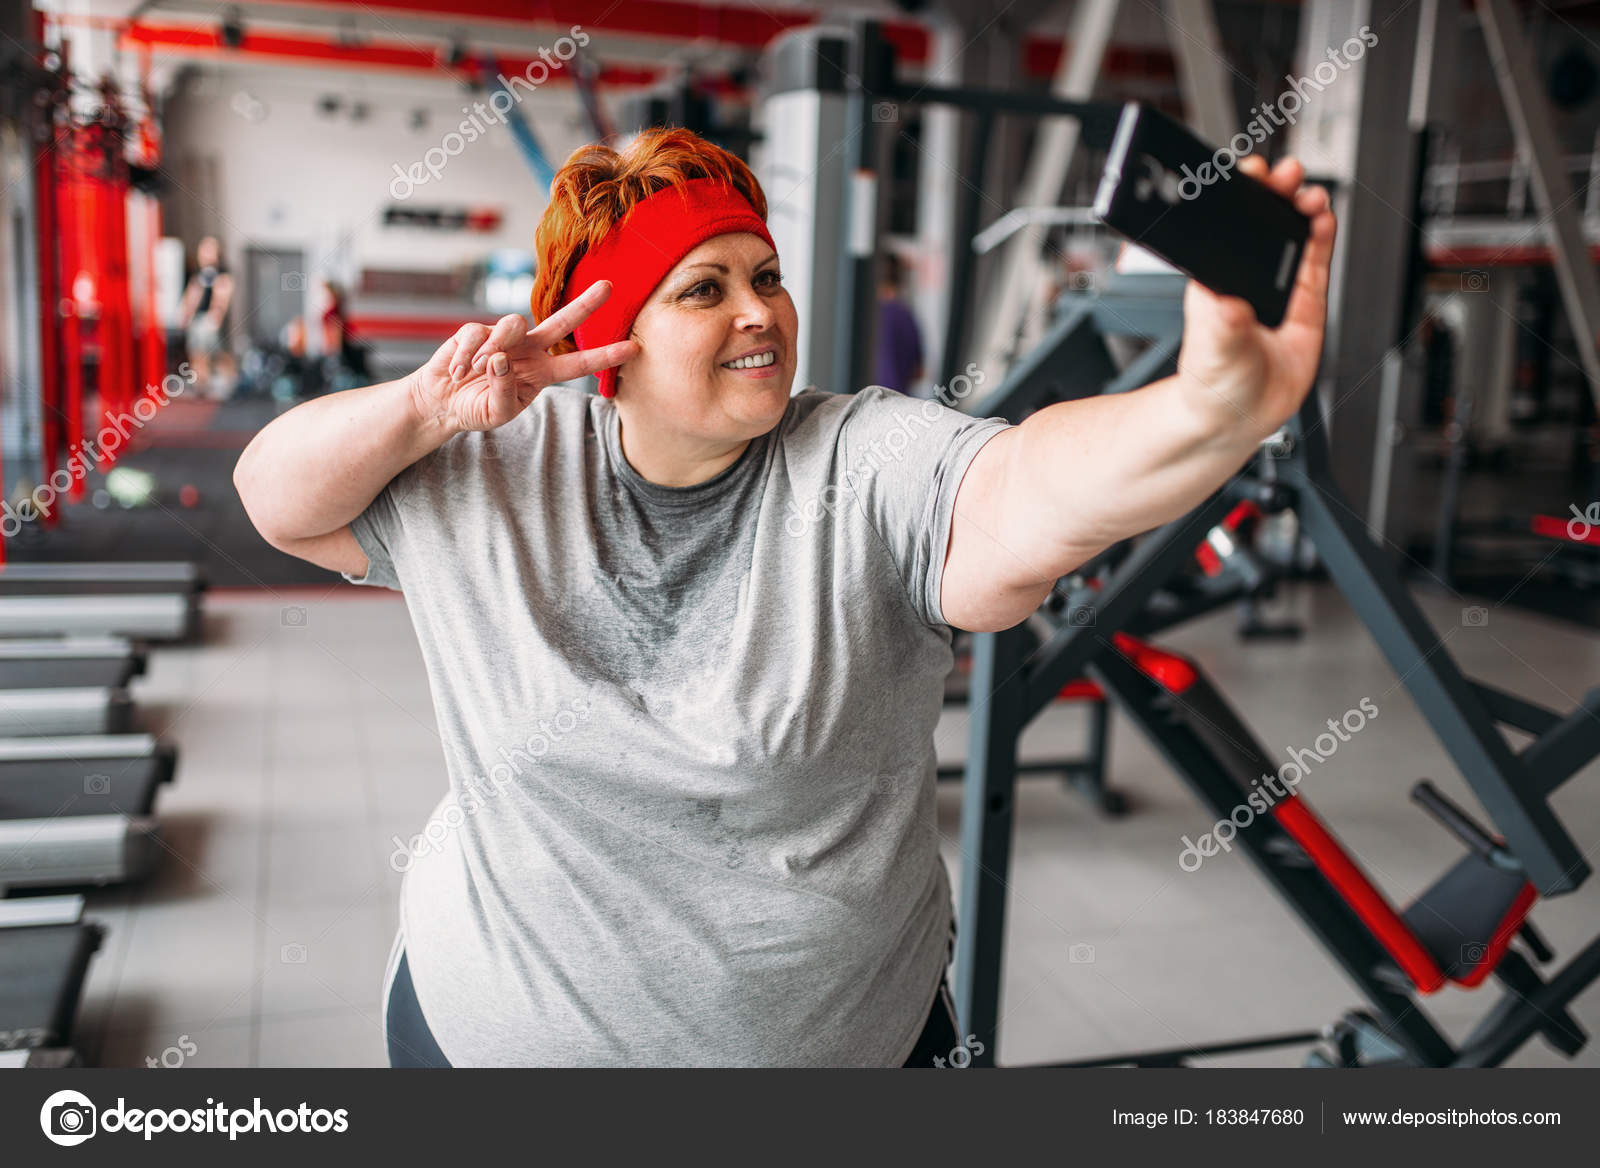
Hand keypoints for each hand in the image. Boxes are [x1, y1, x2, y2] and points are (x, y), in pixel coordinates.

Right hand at [407, 280, 640, 434]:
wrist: (442, 402)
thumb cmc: (476, 408)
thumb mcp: (496, 413)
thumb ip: (503, 391)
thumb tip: (501, 358)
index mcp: (542, 372)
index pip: (579, 363)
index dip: (605, 355)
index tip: (634, 347)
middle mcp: (529, 349)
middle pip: (562, 321)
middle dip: (585, 304)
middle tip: (608, 286)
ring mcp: (505, 337)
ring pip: (512, 324)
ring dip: (492, 350)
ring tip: (476, 372)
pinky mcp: (477, 330)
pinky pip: (476, 334)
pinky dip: (466, 356)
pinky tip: (458, 372)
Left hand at [1175, 155, 1336, 438]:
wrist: (1239, 418)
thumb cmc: (1212, 384)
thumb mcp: (1214, 354)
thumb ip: (1222, 328)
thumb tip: (1226, 305)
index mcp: (1214, 280)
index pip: (1225, 227)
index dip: (1239, 197)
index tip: (1250, 175)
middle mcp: (1245, 277)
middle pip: (1261, 223)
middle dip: (1273, 192)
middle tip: (1284, 174)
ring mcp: (1276, 287)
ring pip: (1291, 235)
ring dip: (1300, 208)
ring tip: (1307, 193)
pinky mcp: (1303, 302)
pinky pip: (1315, 261)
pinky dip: (1322, 236)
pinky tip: (1323, 218)